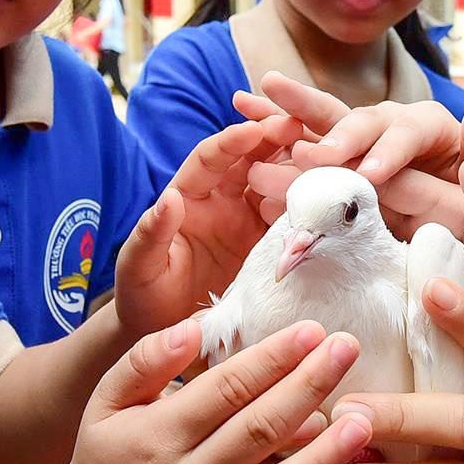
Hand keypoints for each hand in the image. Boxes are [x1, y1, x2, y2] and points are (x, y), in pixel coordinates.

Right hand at [40, 319, 375, 463]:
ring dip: (323, 461)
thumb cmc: (105, 456)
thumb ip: (144, 361)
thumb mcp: (104, 401)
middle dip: (307, 387)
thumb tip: (193, 328)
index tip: (312, 329)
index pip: (225, 390)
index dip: (271, 358)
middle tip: (349, 348)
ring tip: (362, 425)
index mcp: (158, 437)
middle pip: (258, 432)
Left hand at [115, 114, 304, 334]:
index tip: (255, 128)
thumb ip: (152, 233)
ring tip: (321, 160)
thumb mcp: (140, 265)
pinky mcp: (265, 244)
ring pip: (274, 183)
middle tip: (301, 128)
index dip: (232, 141)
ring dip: (295, 169)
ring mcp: (246, 220)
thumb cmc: (143, 294)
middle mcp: (220, 201)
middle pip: (250, 159)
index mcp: (188, 195)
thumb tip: (170, 199)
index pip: (210, 158)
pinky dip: (305, 207)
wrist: (168, 335)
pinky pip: (288, 219)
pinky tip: (324, 202)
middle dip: (273, 140)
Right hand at [241, 71, 463, 182]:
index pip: (408, 132)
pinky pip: (306, 162)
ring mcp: (363, 152)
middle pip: (357, 120)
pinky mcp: (343, 177)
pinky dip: (275, 146)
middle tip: (305, 153)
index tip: (371, 175)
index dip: (388, 150)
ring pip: (322, 129)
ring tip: (246, 105)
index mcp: (431, 129)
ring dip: (284, 118)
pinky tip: (244, 139)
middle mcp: (392, 132)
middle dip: (328, 131)